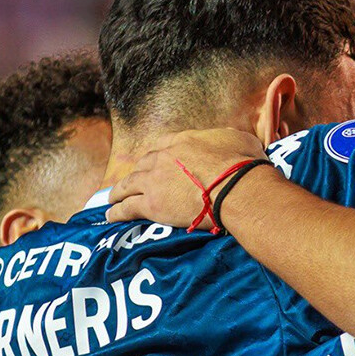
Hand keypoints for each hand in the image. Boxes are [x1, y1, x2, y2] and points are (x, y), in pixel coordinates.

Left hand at [106, 128, 265, 228]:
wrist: (237, 188)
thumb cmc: (244, 165)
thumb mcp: (240, 140)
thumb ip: (228, 139)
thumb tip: (234, 141)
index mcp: (183, 141)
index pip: (163, 144)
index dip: (157, 153)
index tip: (155, 158)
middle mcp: (163, 157)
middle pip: (142, 164)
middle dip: (137, 172)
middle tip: (133, 180)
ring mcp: (154, 180)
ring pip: (127, 184)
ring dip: (118, 191)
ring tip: (112, 198)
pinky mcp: (151, 204)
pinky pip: (126, 208)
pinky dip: (116, 212)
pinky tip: (110, 216)